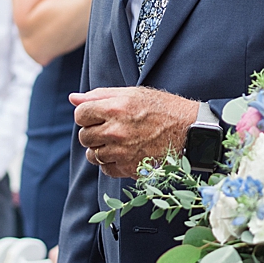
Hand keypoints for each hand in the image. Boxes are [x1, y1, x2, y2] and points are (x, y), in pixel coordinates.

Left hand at [71, 86, 197, 178]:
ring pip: (92, 155)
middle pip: (84, 136)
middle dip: (92, 131)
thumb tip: (73, 98)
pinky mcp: (129, 168)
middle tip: (110, 127)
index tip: (97, 114)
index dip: (86, 114)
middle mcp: (116, 131)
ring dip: (100, 148)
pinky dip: (111, 162)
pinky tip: (124, 152)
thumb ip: (100, 95)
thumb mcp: (133, 93)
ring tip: (118, 140)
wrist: (190, 132)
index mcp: (115, 108)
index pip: (80, 114)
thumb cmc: (163, 108)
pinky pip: (105, 169)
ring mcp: (121, 152)